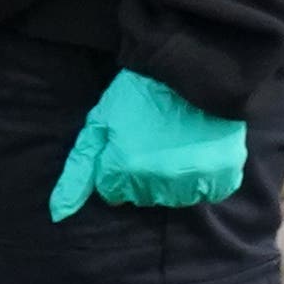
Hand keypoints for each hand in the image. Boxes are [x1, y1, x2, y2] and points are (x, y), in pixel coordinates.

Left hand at [47, 68, 247, 220]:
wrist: (190, 69)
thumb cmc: (137, 95)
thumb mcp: (99, 125)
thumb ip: (78, 172)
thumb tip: (59, 214)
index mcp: (125, 169)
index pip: (113, 194)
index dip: (117, 168)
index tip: (128, 145)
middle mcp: (160, 181)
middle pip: (143, 198)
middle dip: (143, 175)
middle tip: (154, 140)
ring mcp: (195, 178)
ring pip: (176, 197)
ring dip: (174, 178)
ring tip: (177, 144)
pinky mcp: (225, 174)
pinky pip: (210, 192)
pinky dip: (205, 177)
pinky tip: (199, 151)